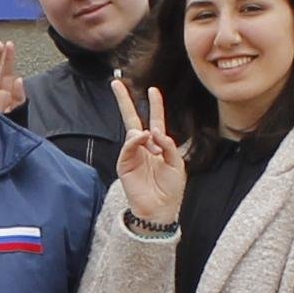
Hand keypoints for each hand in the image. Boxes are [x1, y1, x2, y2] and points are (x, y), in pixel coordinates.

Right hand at [111, 76, 182, 226]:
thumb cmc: (171, 188)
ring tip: (151, 142)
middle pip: (131, 118)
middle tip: (116, 83)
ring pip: (131, 132)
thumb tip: (153, 132)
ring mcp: (132, 154)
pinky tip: (142, 139)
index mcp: (157, 144)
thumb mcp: (177, 164)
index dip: (155, 105)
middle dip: (124, 101)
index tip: (153, 89)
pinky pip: (128, 148)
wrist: (160, 209)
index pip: (154, 120)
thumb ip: (169, 145)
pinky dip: (134, 141)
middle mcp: (143, 146)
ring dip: (141, 133)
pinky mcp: (124, 164)